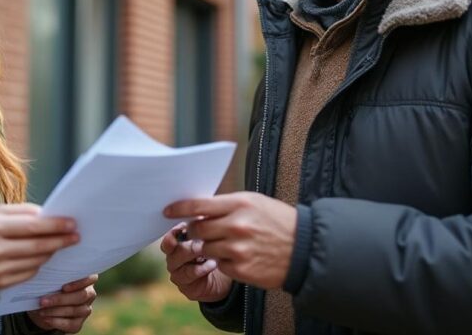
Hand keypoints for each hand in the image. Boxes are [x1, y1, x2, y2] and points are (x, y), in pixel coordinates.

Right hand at [0, 203, 78, 290]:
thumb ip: (24, 212)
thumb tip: (51, 215)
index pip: (32, 226)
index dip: (55, 225)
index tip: (72, 223)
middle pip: (37, 246)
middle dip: (60, 240)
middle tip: (76, 236)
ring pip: (36, 261)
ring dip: (51, 252)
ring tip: (60, 244)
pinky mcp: (0, 284)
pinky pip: (29, 273)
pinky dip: (39, 264)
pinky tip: (42, 256)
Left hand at [27, 274, 97, 332]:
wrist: (42, 307)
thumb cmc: (48, 288)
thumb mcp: (51, 281)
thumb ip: (56, 279)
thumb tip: (49, 278)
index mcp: (85, 279)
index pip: (91, 278)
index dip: (79, 283)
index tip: (64, 287)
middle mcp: (89, 294)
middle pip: (81, 296)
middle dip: (60, 299)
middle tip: (43, 301)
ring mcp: (85, 310)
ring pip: (75, 310)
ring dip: (56, 311)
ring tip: (41, 310)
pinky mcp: (78, 323)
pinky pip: (71, 324)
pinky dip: (57, 322)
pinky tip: (46, 319)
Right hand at [160, 223, 232, 301]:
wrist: (222, 279)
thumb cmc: (214, 253)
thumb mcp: (210, 238)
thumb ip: (204, 227)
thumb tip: (204, 212)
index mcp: (176, 244)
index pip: (169, 237)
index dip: (174, 232)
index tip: (185, 227)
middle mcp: (173, 258)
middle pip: (171, 249)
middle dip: (187, 243)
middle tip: (202, 241)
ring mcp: (177, 273)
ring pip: (178, 262)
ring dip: (194, 255)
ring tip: (209, 252)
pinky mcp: (185, 286)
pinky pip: (189, 276)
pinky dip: (201, 268)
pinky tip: (213, 264)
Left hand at [165, 192, 296, 289]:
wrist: (304, 249)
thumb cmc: (277, 221)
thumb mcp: (255, 203)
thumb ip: (227, 205)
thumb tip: (199, 210)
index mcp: (240, 204)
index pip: (199, 205)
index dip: (179, 208)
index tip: (167, 210)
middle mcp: (236, 225)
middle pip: (197, 228)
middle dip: (194, 230)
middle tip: (199, 230)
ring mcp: (237, 249)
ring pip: (205, 248)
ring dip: (209, 246)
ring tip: (225, 243)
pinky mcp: (240, 269)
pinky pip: (218, 264)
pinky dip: (223, 261)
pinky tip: (239, 256)